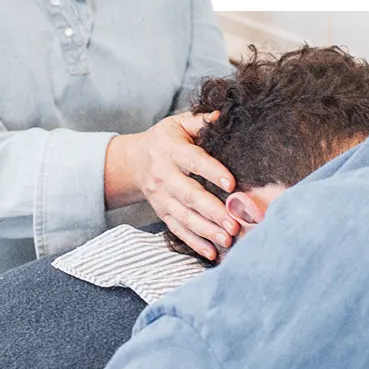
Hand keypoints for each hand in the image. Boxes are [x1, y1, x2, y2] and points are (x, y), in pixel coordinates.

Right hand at [105, 111, 238, 260]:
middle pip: (188, 194)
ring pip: (183, 216)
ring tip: (229, 238)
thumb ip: (200, 120)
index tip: (231, 183)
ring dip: (206, 229)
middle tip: (234, 221)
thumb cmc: (165, 139)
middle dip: (212, 210)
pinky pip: (177, 229)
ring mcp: (161, 196)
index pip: (192, 160)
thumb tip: (224, 116)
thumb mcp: (178, 123)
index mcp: (170, 149)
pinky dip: (194, 242)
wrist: (134, 160)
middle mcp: (163, 174)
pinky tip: (212, 252)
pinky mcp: (162, 211)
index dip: (210, 171)